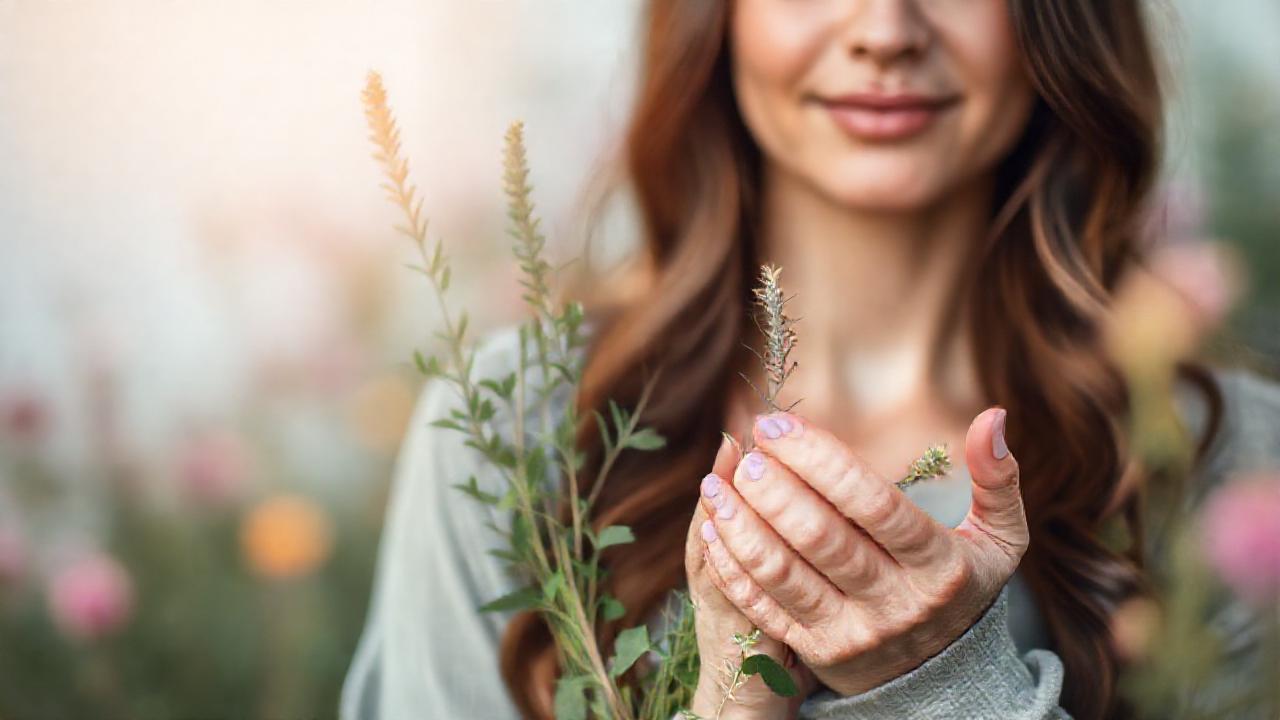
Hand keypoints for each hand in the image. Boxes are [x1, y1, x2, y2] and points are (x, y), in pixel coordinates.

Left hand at [696, 407, 1027, 695]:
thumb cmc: (961, 584)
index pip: (873, 504)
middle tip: (746, 454)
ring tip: (715, 485)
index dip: (820, 460)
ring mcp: (853, 633)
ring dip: (742, 527)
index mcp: (938, 565)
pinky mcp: (817, 654)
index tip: (776, 425)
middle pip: (823, 539)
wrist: (943, 676)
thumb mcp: (998, 539)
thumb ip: (997, 480)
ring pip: (785, 575)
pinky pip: (765, 610)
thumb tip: (994, 415)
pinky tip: (711, 530)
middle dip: (775, 490)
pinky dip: (733, 569)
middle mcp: (895, 603)